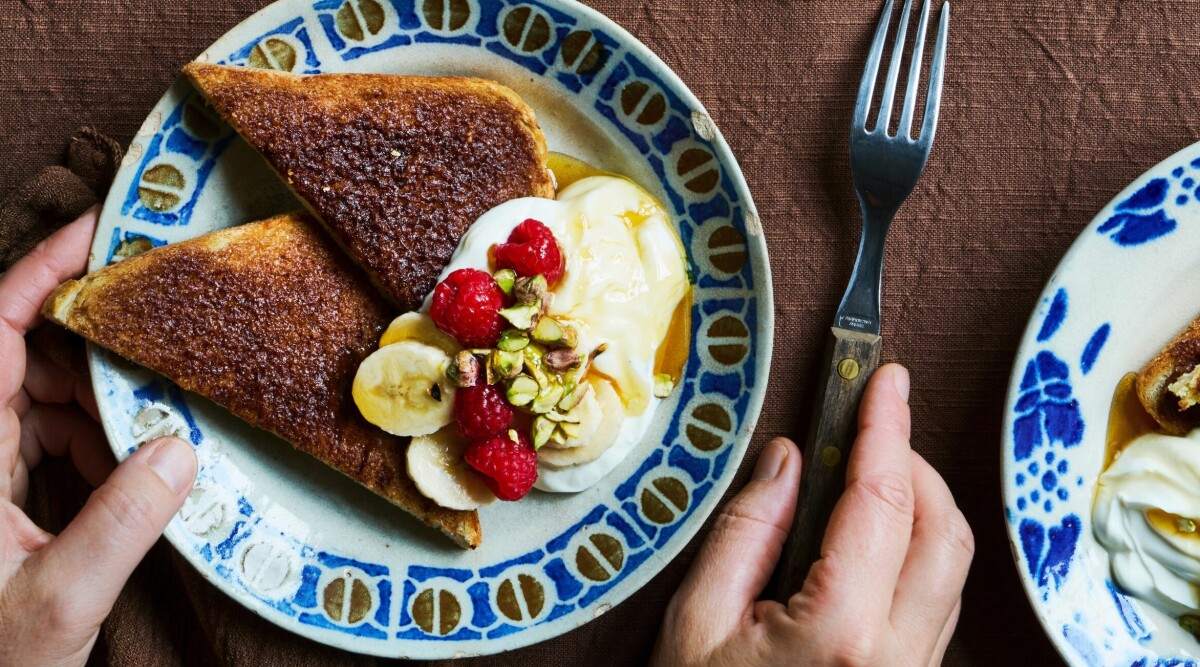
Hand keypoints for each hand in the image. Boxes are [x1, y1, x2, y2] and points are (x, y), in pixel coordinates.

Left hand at [0, 208, 197, 664]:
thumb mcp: (58, 604)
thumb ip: (118, 526)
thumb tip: (178, 448)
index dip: (41, 271)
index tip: (100, 232)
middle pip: (24, 354)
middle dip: (95, 348)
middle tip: (162, 348)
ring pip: (38, 394)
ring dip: (98, 402)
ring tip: (150, 426)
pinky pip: (44, 436)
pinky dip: (91, 440)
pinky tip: (124, 471)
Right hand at [653, 364, 972, 666]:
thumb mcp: (697, 624)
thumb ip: (746, 533)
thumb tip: (787, 459)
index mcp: (843, 634)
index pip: (883, 501)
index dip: (885, 427)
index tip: (884, 379)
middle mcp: (901, 657)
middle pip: (944, 529)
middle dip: (912, 462)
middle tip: (866, 428)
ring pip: (951, 565)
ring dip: (919, 506)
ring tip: (861, 479)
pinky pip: (939, 601)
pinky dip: (916, 550)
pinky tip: (869, 541)